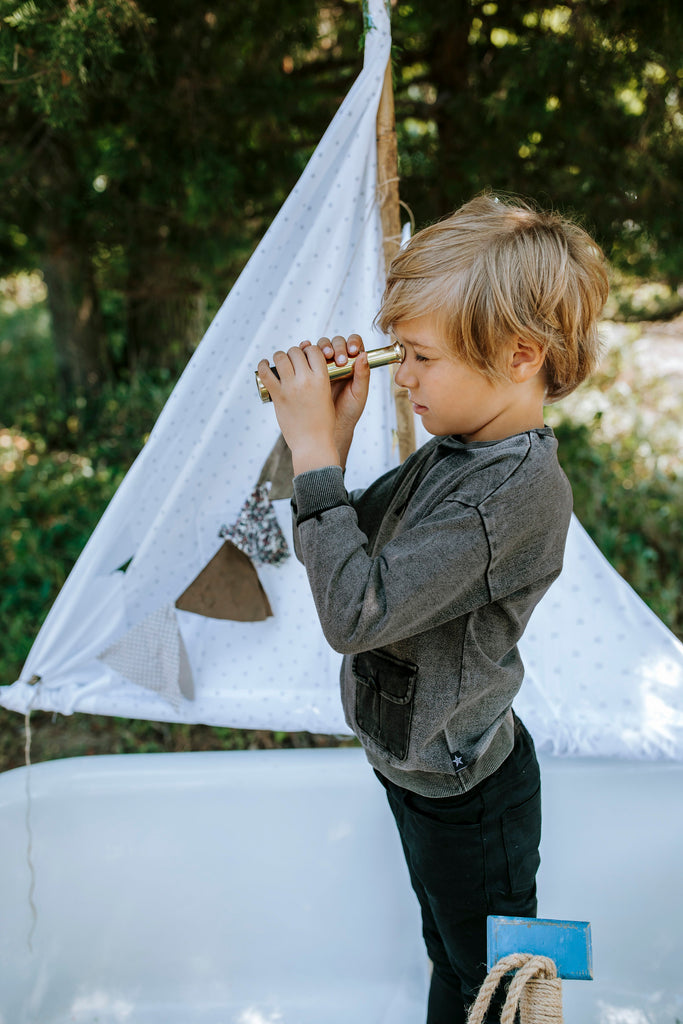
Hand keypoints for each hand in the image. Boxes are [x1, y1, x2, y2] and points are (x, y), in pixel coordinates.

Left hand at [257, 344, 339, 474]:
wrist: (313, 443)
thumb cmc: (322, 423)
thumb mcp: (326, 396)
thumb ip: (318, 380)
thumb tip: (306, 366)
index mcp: (322, 379)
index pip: (314, 350)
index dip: (308, 350)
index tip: (305, 356)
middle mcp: (307, 380)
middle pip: (296, 351)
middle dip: (293, 353)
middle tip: (291, 360)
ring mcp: (291, 387)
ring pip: (281, 357)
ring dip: (279, 357)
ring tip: (279, 362)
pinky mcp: (278, 396)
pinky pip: (266, 373)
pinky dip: (262, 365)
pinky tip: (263, 364)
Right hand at [307, 334, 369, 465]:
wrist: (331, 427)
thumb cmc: (349, 411)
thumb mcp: (359, 394)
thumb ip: (363, 375)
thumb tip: (363, 355)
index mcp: (354, 364)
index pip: (354, 343)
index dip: (352, 343)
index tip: (352, 351)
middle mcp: (338, 361)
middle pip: (336, 343)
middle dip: (337, 347)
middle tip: (338, 359)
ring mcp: (322, 364)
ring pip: (321, 346)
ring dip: (321, 347)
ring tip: (325, 356)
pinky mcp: (308, 369)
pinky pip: (305, 356)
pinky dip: (304, 350)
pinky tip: (304, 351)